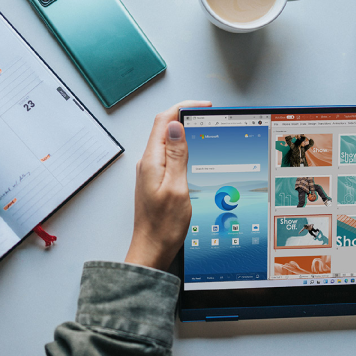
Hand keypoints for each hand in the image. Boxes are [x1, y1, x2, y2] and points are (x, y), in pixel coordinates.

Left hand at [125, 100, 211, 270]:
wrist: (152, 249)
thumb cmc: (164, 225)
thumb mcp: (177, 187)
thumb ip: (176, 155)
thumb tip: (176, 126)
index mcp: (151, 161)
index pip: (164, 121)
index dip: (183, 108)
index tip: (203, 106)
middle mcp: (148, 163)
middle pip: (164, 127)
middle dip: (185, 115)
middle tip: (207, 114)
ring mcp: (151, 171)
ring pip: (166, 141)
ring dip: (183, 131)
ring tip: (203, 129)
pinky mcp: (155, 179)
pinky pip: (168, 155)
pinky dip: (181, 147)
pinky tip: (193, 152)